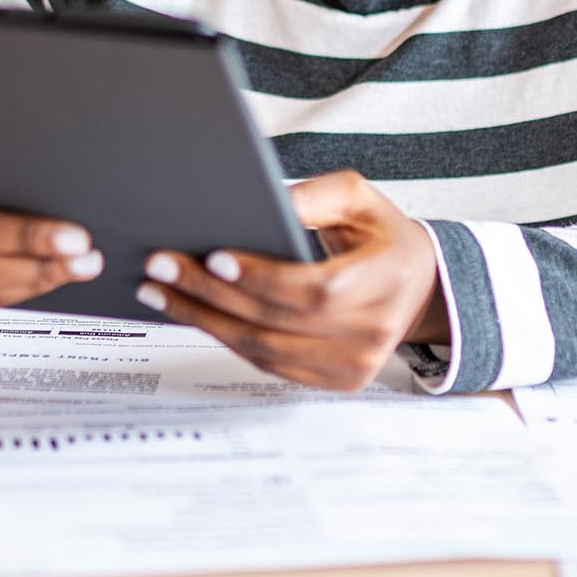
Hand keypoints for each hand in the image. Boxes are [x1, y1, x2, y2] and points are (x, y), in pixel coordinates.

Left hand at [134, 170, 448, 391]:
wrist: (417, 288)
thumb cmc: (380, 237)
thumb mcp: (360, 199)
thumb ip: (317, 195)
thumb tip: (268, 201)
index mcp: (386, 280)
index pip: (317, 290)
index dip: (263, 279)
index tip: (213, 259)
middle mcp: (374, 330)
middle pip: (277, 322)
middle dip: (210, 294)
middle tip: (160, 266)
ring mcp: (354, 364)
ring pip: (264, 349)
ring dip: (205, 321)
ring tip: (160, 291)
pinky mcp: (335, 381)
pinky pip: (268, 364)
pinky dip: (226, 338)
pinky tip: (193, 313)